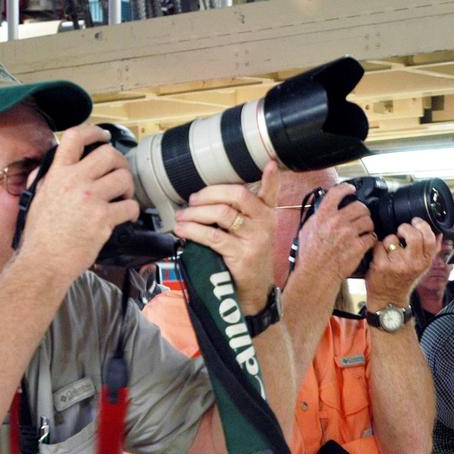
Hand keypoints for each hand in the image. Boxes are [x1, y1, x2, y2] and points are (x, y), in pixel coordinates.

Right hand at [20, 125, 137, 279]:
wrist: (44, 260)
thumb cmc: (41, 234)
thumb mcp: (37, 197)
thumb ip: (48, 179)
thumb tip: (54, 167)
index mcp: (57, 174)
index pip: (75, 138)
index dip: (93, 131)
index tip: (103, 135)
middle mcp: (74, 182)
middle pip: (109, 154)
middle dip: (120, 163)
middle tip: (120, 174)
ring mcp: (90, 199)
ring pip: (124, 178)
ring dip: (129, 188)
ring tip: (123, 198)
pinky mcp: (103, 218)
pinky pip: (130, 206)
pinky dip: (132, 211)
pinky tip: (125, 216)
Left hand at [173, 161, 280, 313]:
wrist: (254, 290)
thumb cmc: (246, 257)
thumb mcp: (251, 233)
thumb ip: (239, 214)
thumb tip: (204, 197)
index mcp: (268, 215)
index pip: (271, 192)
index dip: (271, 178)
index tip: (269, 163)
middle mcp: (265, 224)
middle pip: (237, 195)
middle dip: (209, 193)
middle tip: (193, 199)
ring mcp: (255, 239)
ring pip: (221, 214)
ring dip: (195, 213)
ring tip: (182, 216)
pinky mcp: (242, 255)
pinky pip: (212, 236)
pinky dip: (192, 231)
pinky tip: (183, 230)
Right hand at [296, 182, 374, 280]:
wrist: (316, 273)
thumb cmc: (310, 256)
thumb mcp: (306, 230)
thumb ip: (317, 217)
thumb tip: (322, 211)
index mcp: (323, 215)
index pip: (337, 193)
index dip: (346, 188)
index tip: (351, 189)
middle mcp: (337, 221)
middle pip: (359, 206)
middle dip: (362, 211)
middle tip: (361, 216)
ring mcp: (349, 234)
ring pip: (368, 221)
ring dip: (368, 225)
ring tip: (364, 230)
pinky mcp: (358, 246)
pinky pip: (371, 237)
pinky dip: (370, 239)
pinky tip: (366, 242)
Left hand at [366, 220, 439, 306]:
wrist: (389, 298)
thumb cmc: (405, 280)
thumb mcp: (423, 267)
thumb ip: (431, 251)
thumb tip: (439, 233)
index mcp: (425, 262)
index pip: (430, 238)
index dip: (422, 225)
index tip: (416, 222)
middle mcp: (413, 263)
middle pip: (413, 235)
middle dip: (405, 228)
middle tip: (401, 231)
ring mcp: (397, 264)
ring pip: (392, 238)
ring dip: (389, 240)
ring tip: (390, 250)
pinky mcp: (381, 265)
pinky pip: (379, 245)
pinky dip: (378, 248)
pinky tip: (382, 256)